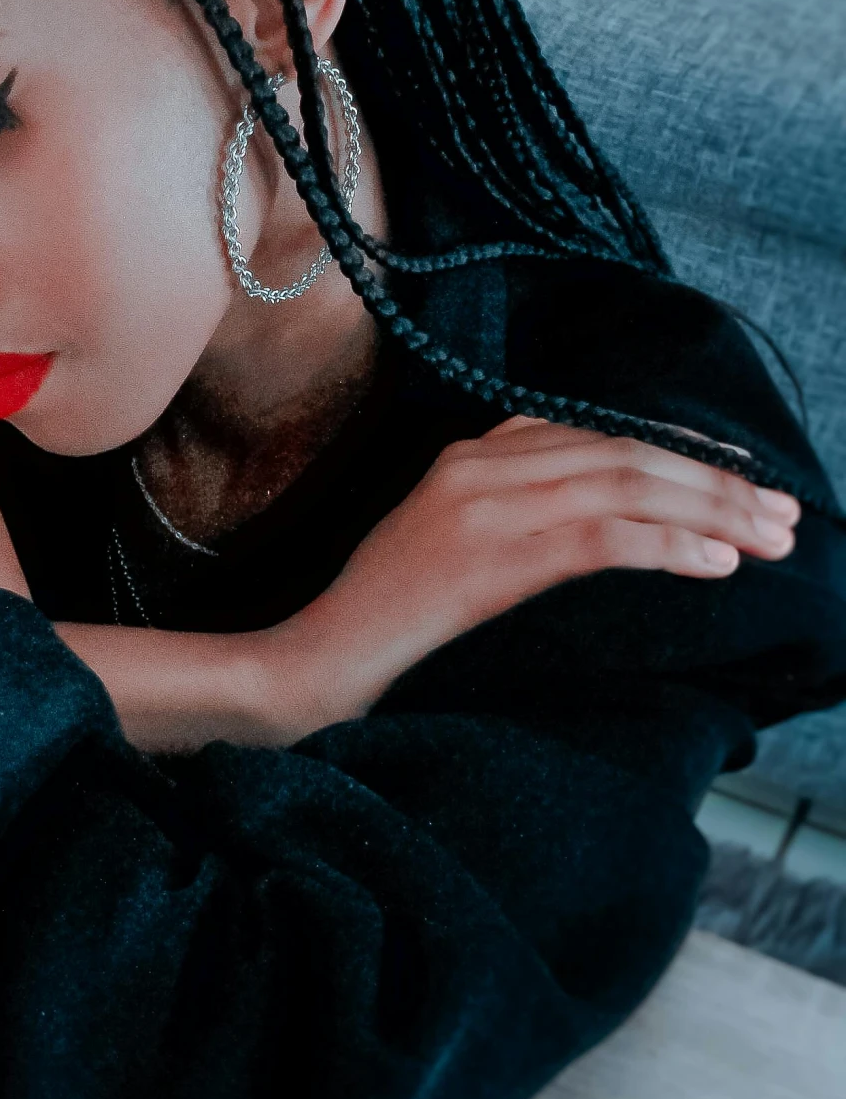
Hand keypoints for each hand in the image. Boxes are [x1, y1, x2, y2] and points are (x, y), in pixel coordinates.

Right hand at [263, 412, 800, 738]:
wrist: (315, 662)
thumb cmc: (385, 622)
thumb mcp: (448, 544)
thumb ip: (512, 512)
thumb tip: (602, 516)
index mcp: (470, 455)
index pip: (598, 436)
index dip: (681, 456)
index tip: (742, 483)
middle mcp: (478, 465)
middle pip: (623, 454)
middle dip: (714, 482)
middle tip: (782, 516)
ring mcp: (482, 507)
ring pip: (624, 486)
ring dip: (709, 511)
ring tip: (768, 538)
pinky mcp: (490, 558)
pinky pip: (600, 538)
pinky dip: (667, 544)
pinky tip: (715, 563)